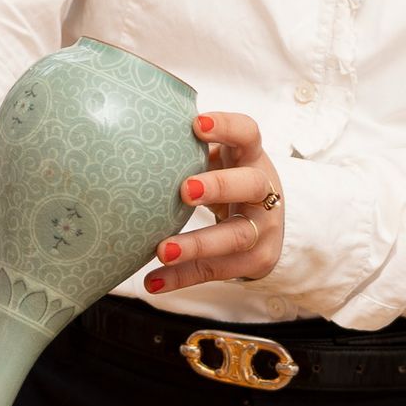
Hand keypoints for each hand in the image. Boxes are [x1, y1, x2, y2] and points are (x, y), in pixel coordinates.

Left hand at [144, 110, 283, 291]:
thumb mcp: (224, 159)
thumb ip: (194, 149)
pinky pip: (217, 269)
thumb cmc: (231, 180)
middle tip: (184, 190)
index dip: (227, 126)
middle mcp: (264, 191)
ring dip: (197, 244)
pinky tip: (154, 281)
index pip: (248, 133)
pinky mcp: (256, 261)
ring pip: (236, 236)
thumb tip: (135, 132)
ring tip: (163, 250)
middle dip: (219, 186)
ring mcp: (263, 228)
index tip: (196, 124)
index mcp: (252, 157)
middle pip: (250, 185)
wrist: (269, 223)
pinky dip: (183, 277)